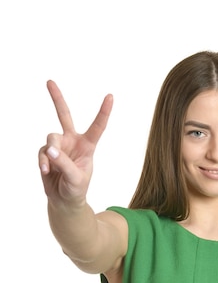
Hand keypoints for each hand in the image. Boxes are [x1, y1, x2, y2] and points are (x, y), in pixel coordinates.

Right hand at [38, 80, 112, 205]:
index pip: (97, 126)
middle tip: (49, 81)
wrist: (64, 200)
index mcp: (88, 146)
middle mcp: (73, 141)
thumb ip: (64, 163)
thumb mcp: (76, 178)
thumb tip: (50, 149)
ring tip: (50, 168)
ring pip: (51, 139)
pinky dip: (43, 162)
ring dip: (50, 153)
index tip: (111, 96)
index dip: (104, 112)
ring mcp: (59, 146)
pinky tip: (46, 171)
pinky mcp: (46, 153)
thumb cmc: (76, 189)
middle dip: (57, 98)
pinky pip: (42, 152)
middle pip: (64, 115)